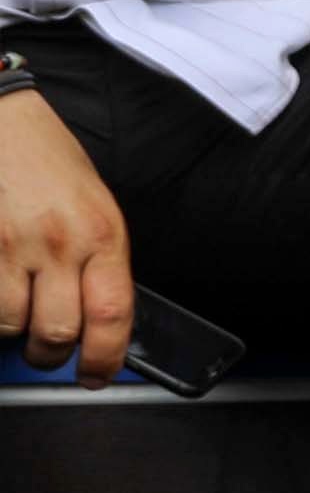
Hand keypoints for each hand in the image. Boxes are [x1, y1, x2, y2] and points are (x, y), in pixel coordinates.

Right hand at [0, 86, 135, 381]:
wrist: (0, 116)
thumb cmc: (45, 157)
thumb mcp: (92, 204)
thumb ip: (98, 259)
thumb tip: (100, 316)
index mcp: (102, 234)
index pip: (114, 316)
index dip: (106, 359)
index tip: (97, 375)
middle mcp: (59, 243)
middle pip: (60, 332)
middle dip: (53, 355)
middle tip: (48, 354)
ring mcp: (12, 245)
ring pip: (13, 325)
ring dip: (14, 336)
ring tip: (17, 324)